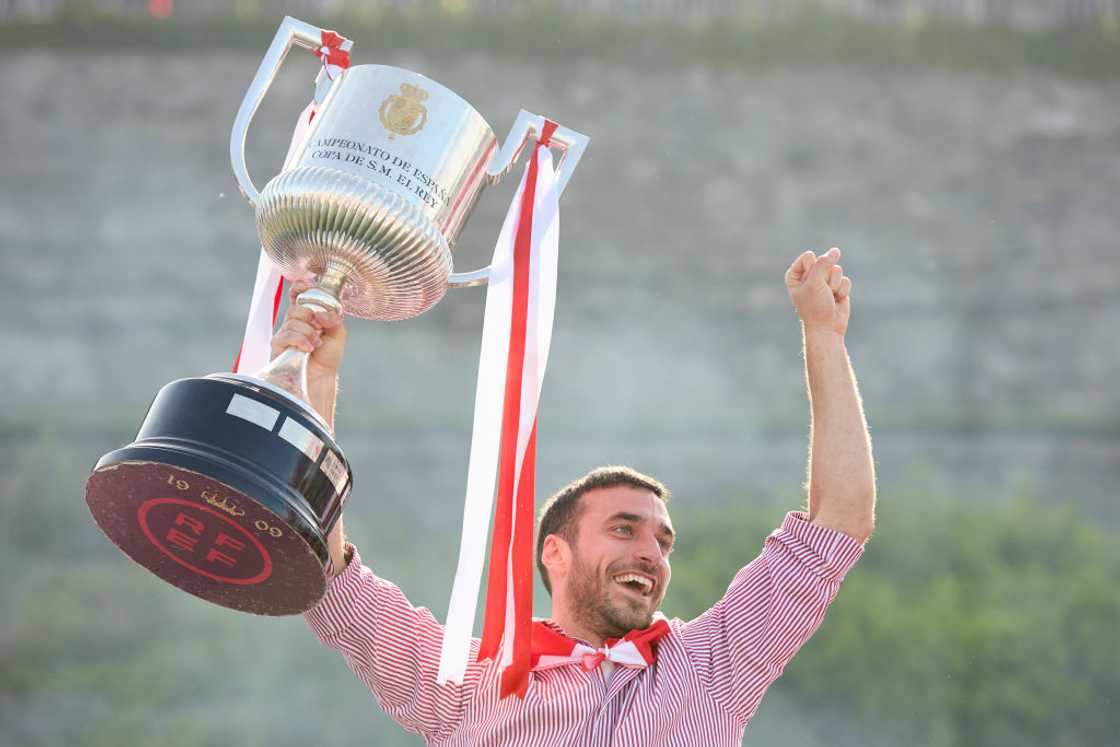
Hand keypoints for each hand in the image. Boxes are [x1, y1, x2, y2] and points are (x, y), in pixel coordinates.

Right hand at [270, 281, 346, 422]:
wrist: (320, 379)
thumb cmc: (327, 357)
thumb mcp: (337, 333)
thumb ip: (333, 318)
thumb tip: (324, 312)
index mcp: (306, 317)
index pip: (297, 296)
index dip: (299, 288)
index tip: (305, 284)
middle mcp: (292, 323)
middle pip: (295, 307)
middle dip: (309, 314)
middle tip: (319, 327)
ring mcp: (283, 335)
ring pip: (291, 320)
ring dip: (308, 331)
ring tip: (316, 344)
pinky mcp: (277, 347)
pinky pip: (285, 335)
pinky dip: (300, 339)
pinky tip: (308, 348)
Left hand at [785, 247, 852, 336]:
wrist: (827, 327)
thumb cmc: (815, 306)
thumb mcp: (815, 282)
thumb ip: (824, 263)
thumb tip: (836, 250)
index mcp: (795, 274)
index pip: (809, 256)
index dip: (812, 271)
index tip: (809, 286)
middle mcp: (809, 276)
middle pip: (824, 261)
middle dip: (826, 277)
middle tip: (820, 292)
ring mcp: (824, 281)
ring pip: (836, 269)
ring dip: (835, 284)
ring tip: (829, 296)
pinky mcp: (838, 286)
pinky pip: (845, 279)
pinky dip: (843, 290)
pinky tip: (837, 300)